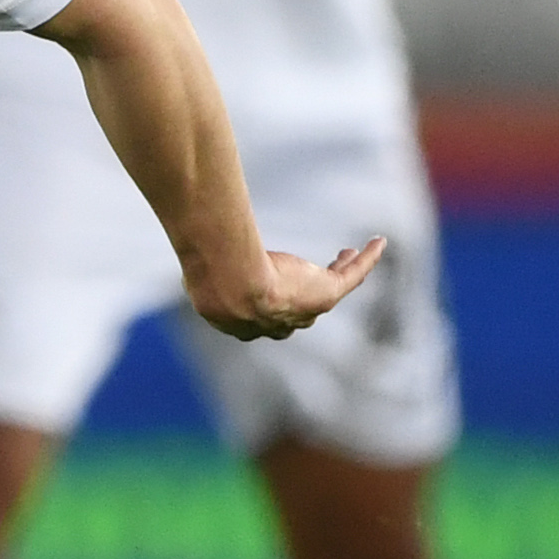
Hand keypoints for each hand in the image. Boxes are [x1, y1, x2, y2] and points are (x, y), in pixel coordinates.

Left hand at [188, 236, 384, 341]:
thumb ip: (195, 253)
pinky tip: (378, 243)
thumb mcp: (196, 263)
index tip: (271, 280)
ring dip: (341, 272)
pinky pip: (353, 276)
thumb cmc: (206, 273)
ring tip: (349, 254)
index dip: (271, 300)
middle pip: (301, 311)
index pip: (264, 315)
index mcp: (245, 322)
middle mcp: (277, 323)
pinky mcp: (325, 294)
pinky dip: (367, 259)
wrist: (230, 283)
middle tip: (318, 270)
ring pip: (330, 289)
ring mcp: (304, 309)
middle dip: (310, 293)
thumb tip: (180, 234)